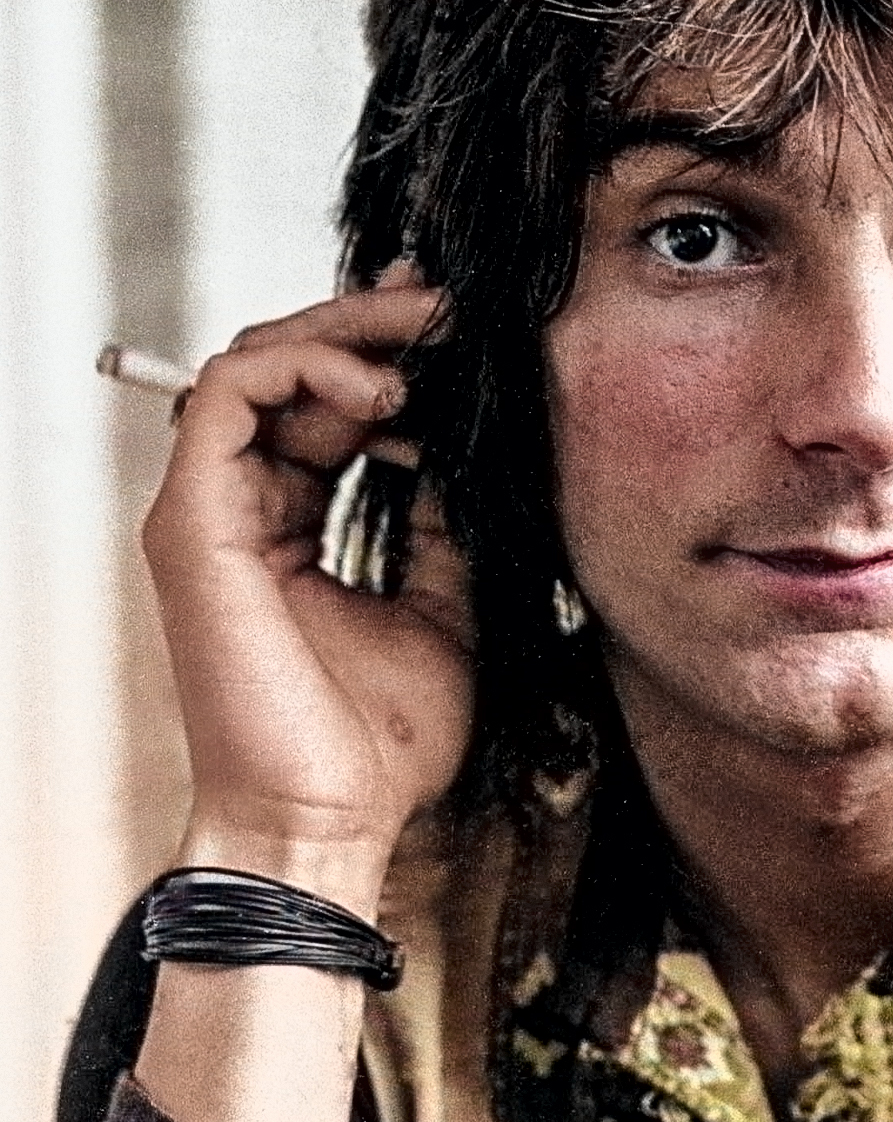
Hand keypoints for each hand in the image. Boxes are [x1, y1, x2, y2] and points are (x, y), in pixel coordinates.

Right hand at [140, 264, 470, 912]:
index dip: (389, 354)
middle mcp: (241, 507)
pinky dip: (303, 368)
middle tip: (451, 305)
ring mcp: (210, 511)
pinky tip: (382, 394)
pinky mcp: (193, 522)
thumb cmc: (379, 742)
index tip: (468, 332)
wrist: (332, 817)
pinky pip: (227, 397)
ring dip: (343, 332)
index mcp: (290, 525)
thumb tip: (469, 461)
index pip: (323, 404)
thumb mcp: (446, 611)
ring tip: (426, 340)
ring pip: (252, 361)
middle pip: (286, 367)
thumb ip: (443, 532)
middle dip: (370, 320)